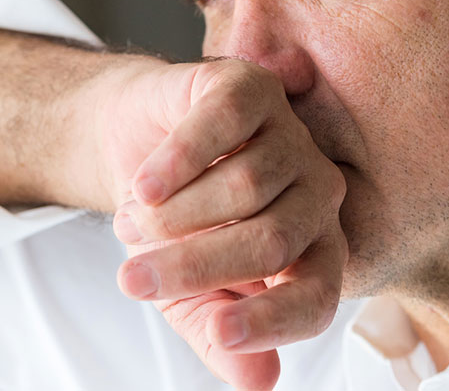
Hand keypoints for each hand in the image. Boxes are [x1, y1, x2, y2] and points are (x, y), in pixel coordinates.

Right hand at [92, 59, 347, 390]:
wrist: (131, 148)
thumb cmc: (171, 226)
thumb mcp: (185, 296)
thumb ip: (220, 338)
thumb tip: (258, 384)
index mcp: (315, 251)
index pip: (315, 297)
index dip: (271, 320)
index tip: (218, 333)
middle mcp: (317, 192)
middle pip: (272, 241)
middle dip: (194, 267)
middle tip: (134, 280)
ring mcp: (289, 134)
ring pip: (245, 185)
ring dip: (173, 216)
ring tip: (131, 222)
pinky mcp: (250, 87)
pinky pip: (222, 126)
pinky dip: (175, 163)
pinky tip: (142, 185)